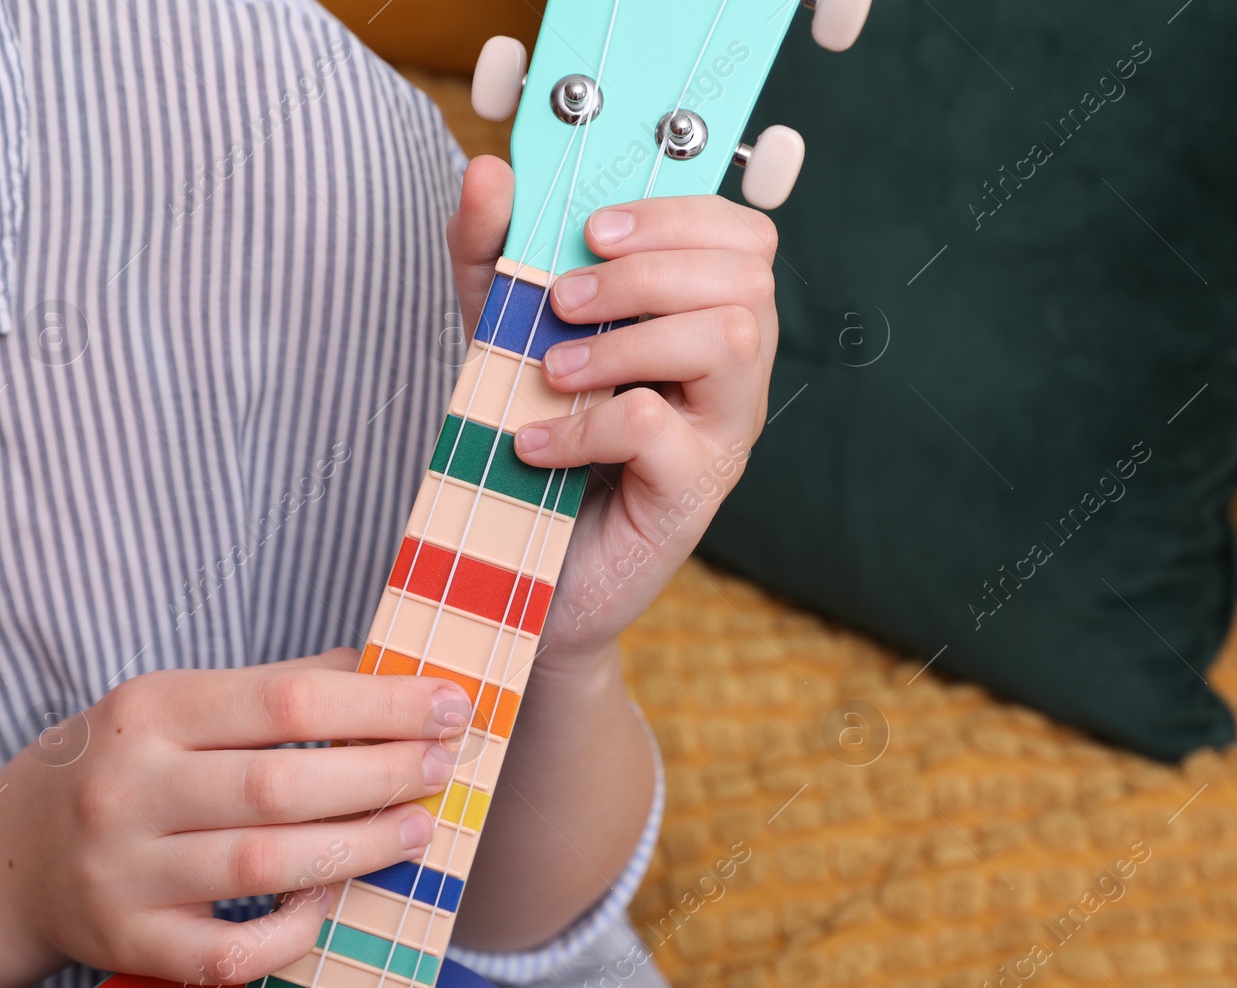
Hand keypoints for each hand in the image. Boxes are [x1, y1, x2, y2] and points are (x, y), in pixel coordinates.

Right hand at [0, 649, 471, 984]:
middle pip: (283, 784)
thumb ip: (275, 689)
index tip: (448, 704)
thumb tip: (386, 672)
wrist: (11, 857)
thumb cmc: (124, 765)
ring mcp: (126, 872)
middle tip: (443, 766)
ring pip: (266, 866)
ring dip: (360, 847)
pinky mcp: (130, 943)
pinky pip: (230, 950)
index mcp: (151, 710)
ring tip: (418, 826)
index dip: (381, 704)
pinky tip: (332, 898)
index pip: (287, 699)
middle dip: (383, 774)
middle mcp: (131, 788)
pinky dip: (294, 930)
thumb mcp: (177, 704)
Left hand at [448, 157, 777, 663]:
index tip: (595, 230)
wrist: (518, 567)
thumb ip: (493, 252)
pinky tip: (536, 442)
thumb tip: (491, 172)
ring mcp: (723, 435)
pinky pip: (657, 426)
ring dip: (627, 339)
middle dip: (648, 271)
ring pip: (729, 338)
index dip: (679, 215)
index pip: (746, 236)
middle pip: (745, 278)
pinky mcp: (692, 493)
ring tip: (553, 370)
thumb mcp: (501, 330)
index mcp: (706, 321)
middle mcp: (734, 375)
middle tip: (565, 300)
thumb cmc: (530, 440)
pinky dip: (585, 422)